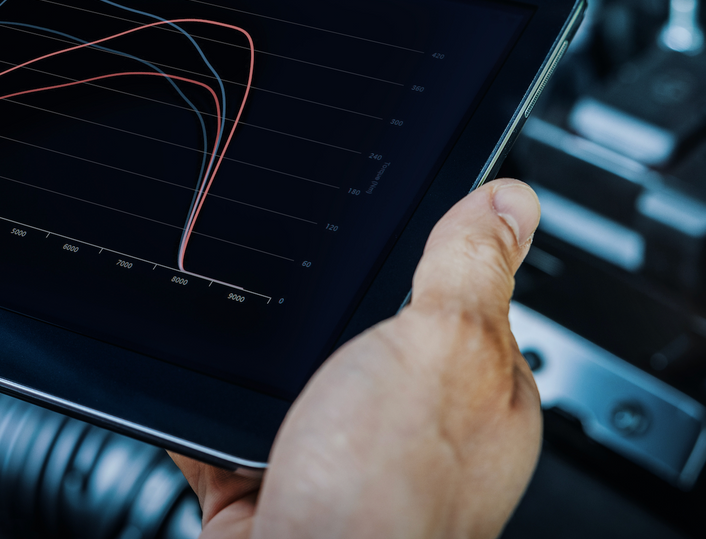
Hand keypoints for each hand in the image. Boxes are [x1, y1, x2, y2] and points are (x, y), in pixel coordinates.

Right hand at [172, 179, 544, 538]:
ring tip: (242, 342)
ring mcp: (344, 476)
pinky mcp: (273, 504)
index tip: (392, 226)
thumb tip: (513, 200)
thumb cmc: (389, 502)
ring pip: (297, 391)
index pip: (468, 310)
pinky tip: (191, 398)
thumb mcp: (445, 345)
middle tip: (299, 288)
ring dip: (262, 369)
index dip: (433, 268)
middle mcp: (420, 443)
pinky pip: (228, 443)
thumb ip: (473, 270)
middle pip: (372, 345)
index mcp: (483, 401)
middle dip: (331, 318)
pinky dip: (203, 421)